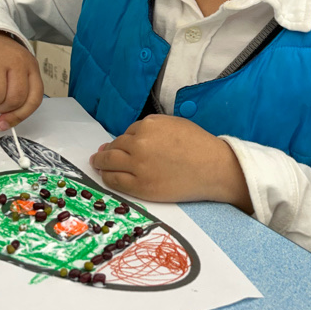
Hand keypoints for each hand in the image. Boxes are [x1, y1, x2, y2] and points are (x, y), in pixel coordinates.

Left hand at [90, 115, 251, 210]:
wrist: (214, 169)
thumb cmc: (199, 146)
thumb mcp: (174, 124)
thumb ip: (152, 129)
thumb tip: (126, 137)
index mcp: (149, 124)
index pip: (128, 132)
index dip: (124, 141)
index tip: (121, 146)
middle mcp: (140, 142)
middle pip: (115, 146)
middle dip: (107, 151)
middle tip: (100, 156)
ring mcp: (138, 165)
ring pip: (109, 162)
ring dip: (101, 162)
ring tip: (97, 164)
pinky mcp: (140, 185)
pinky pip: (114, 180)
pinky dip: (107, 177)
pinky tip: (105, 176)